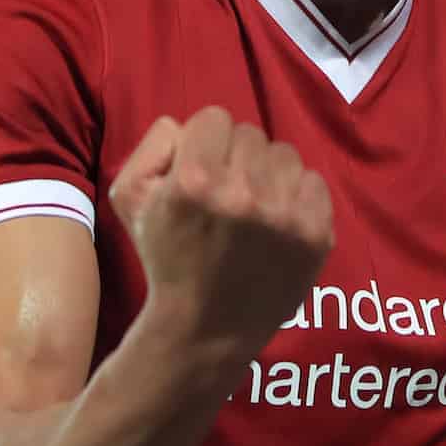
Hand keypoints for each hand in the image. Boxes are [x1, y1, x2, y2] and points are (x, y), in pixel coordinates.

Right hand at [113, 108, 334, 372]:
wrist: (206, 328)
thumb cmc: (165, 259)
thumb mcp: (130, 200)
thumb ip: (153, 146)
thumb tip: (189, 125)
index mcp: (194, 181)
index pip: (214, 117)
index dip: (204, 142)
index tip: (202, 170)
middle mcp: (242, 194)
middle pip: (251, 134)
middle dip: (235, 157)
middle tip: (226, 192)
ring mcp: (285, 216)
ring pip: (285, 154)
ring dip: (268, 173)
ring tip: (253, 205)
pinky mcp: (316, 235)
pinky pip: (314, 182)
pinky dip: (296, 196)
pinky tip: (277, 221)